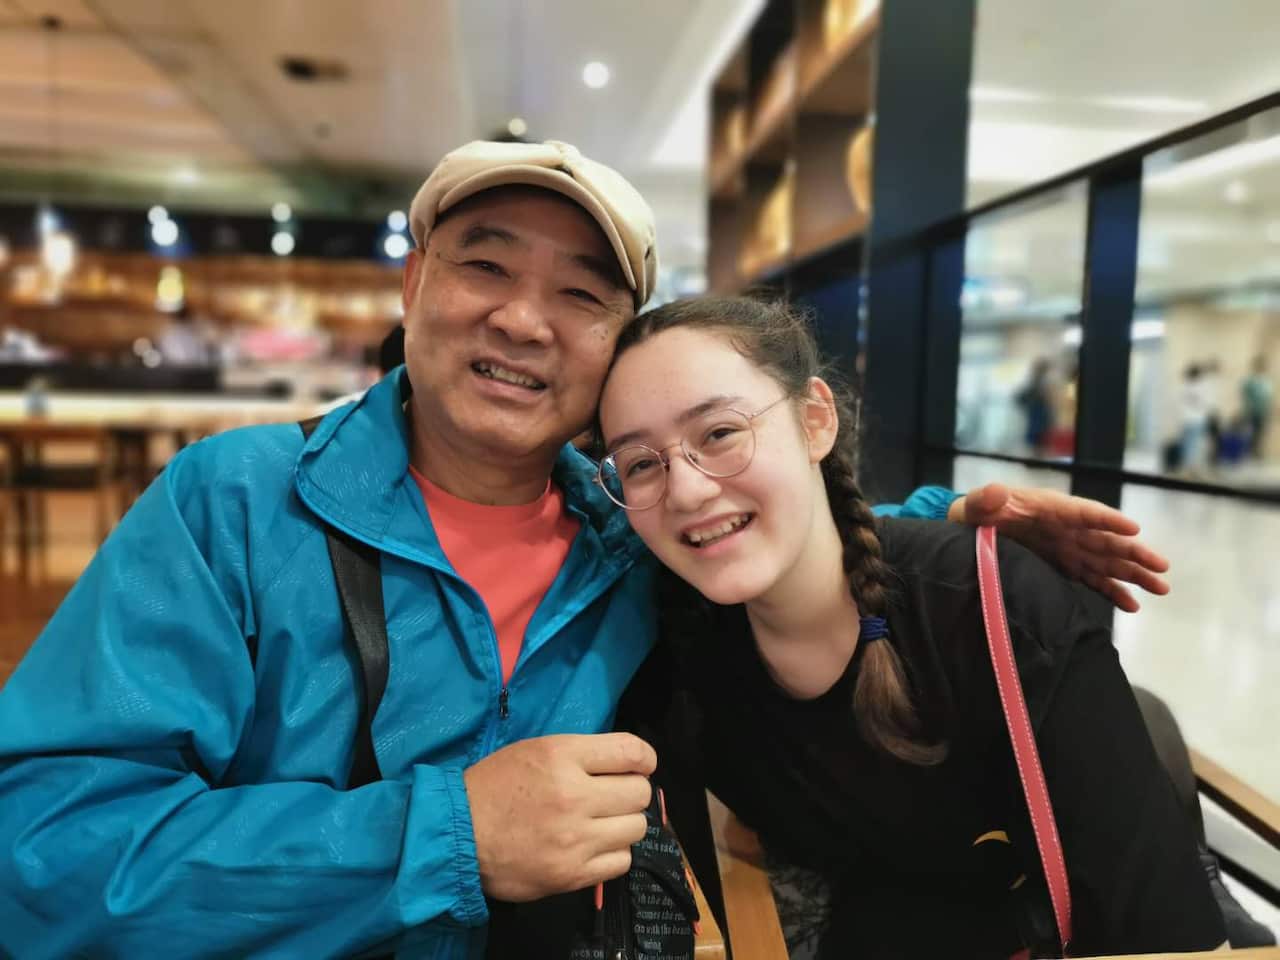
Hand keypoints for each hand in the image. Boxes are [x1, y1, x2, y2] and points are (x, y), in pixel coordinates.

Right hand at [464, 733, 655, 901]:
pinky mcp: (572, 873)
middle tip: (612, 797)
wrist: (457, 834)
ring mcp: (575, 838)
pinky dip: (613, 853)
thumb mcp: (535, 750)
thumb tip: (626, 764)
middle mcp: (574, 795)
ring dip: (623, 824)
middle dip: (631, 792)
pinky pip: (621, 861)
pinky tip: (594, 846)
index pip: (632, 752)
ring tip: (601, 823)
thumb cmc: (494, 786)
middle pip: (640, 792)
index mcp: (562, 756)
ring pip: (636, 828)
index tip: (640, 765)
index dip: (644, 758)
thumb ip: (581, 754)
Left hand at [949, 483, 1169, 612]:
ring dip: (1134, 575)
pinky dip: (1113, 591)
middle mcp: (1068, 529)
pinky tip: (1133, 605)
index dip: (1107, 519)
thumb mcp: (978, 504)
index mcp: (1051, 509)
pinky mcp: (1066, 566)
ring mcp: (1070, 548)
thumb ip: (986, 499)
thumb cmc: (978, 512)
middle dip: (1134, 553)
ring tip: (1162, 589)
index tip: (1133, 528)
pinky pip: (1094, 579)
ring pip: (1108, 562)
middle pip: (1107, 540)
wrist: (974, 528)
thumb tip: (996, 493)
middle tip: (1162, 567)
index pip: (1084, 512)